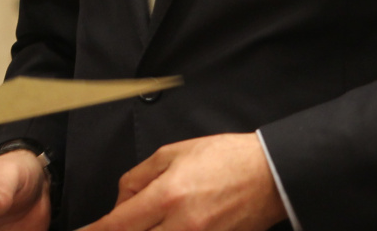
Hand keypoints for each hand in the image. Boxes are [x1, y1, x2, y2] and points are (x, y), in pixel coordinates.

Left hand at [80, 133, 284, 230]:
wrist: (271, 175)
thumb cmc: (224, 158)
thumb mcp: (173, 153)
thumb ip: (138, 178)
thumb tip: (120, 203)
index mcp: (168, 196)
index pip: (118, 224)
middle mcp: (182, 225)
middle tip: (105, 229)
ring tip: (139, 224)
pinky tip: (160, 229)